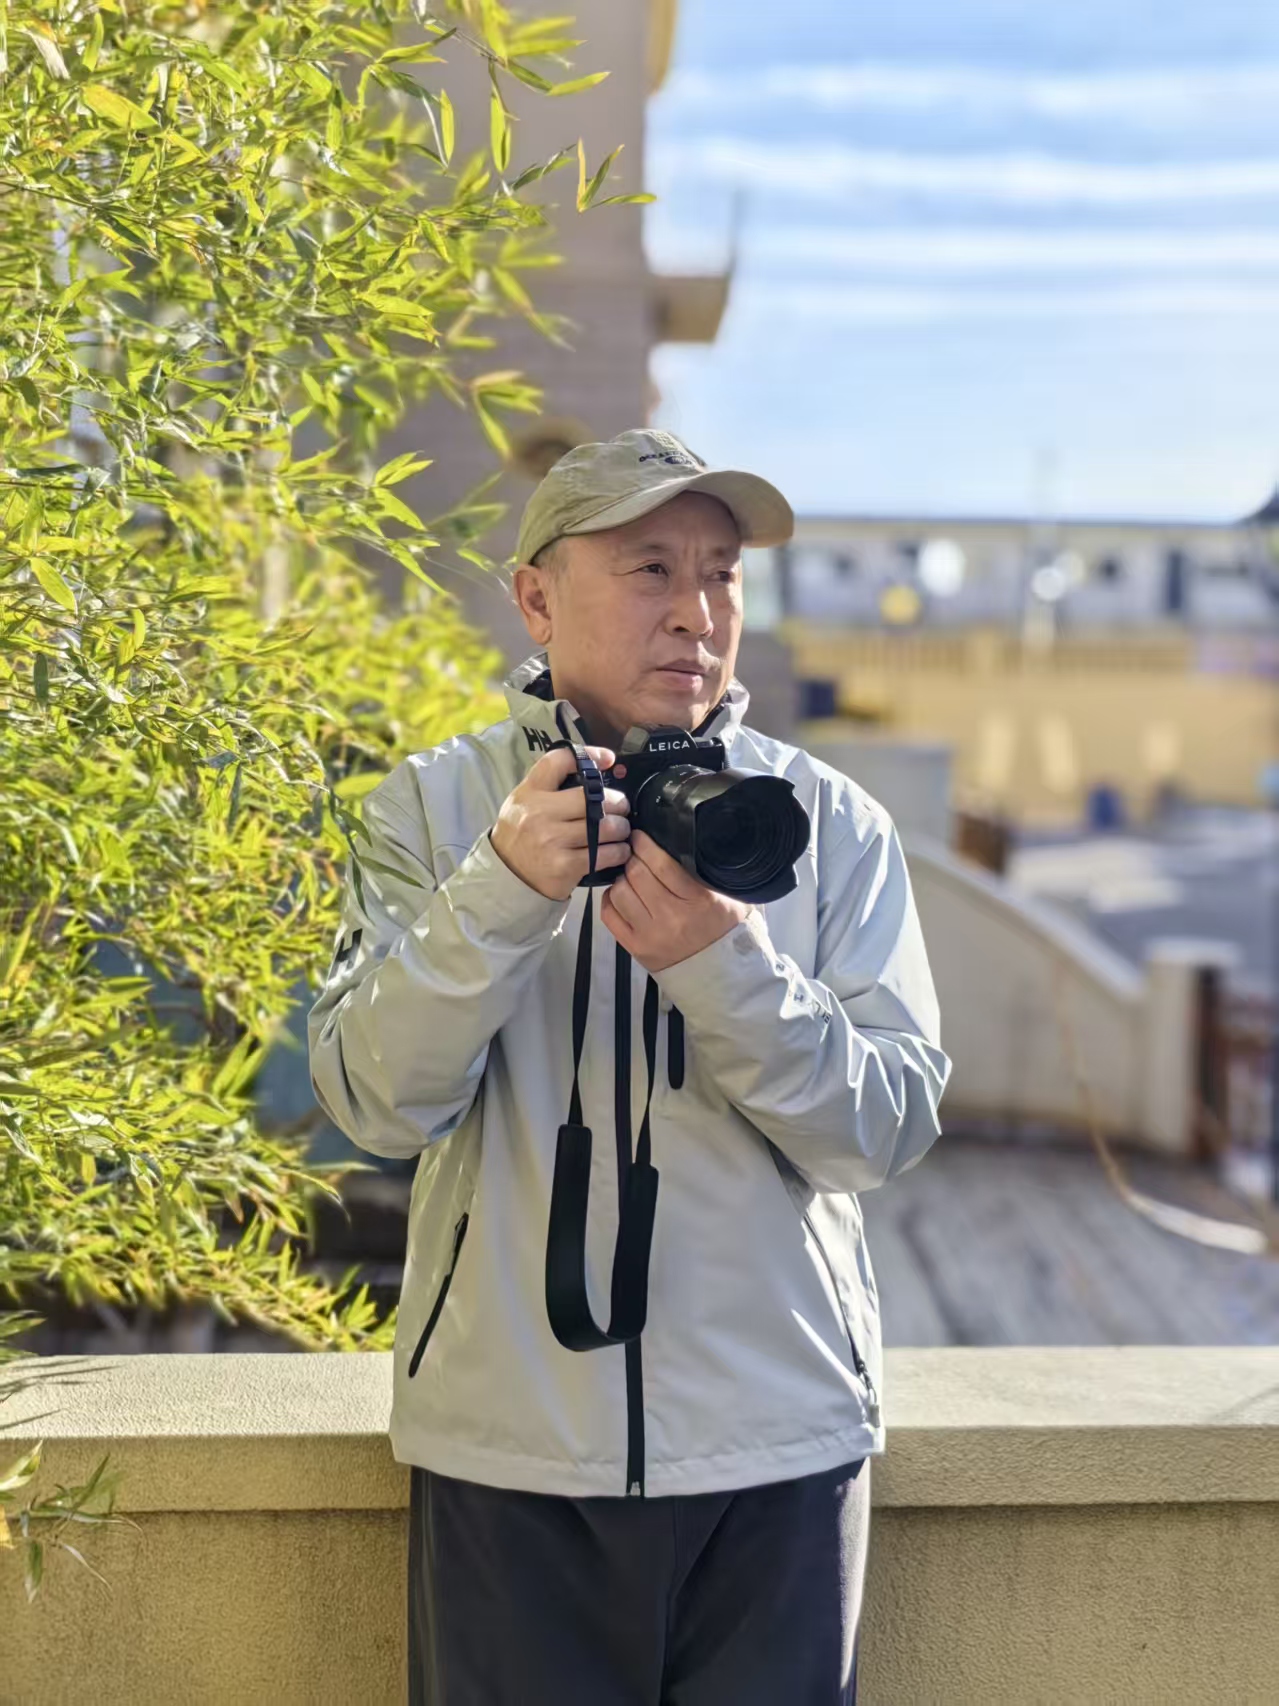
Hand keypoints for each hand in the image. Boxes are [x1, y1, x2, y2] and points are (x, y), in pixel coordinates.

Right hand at [490, 746, 630, 900]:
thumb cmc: (522, 834)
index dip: (589, 755)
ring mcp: (552, 840)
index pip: (559, 761)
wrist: (506, 876)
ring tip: (620, 830)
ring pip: (606, 827)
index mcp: (530, 792)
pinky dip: (619, 852)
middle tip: (621, 808)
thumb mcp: (525, 801)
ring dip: (621, 828)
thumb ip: (552, 785)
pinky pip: (606, 854)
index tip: (608, 759)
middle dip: (617, 802)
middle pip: (594, 797)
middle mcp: (539, 813)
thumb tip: (595, 767)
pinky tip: (618, 850)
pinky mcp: (565, 866)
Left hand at [600, 829, 752, 972]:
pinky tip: (621, 895)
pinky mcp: (636, 948)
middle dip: (632, 857)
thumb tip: (680, 844)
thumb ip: (706, 874)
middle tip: (634, 851)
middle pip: (637, 874)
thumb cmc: (725, 932)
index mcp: (698, 902)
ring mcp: (650, 935)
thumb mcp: (730, 898)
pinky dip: (611, 900)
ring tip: (630, 876)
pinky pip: (609, 915)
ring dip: (622, 879)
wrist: (721, 975)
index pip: (662, 865)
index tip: (639, 836)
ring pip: (619, 892)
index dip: (646, 845)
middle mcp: (672, 918)